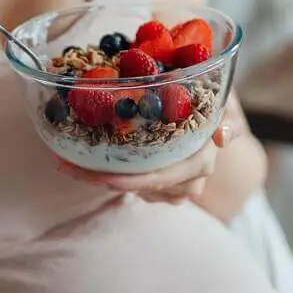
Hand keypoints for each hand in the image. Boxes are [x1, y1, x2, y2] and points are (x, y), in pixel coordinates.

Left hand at [56, 115, 239, 203]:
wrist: (216, 122)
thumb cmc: (216, 106)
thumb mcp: (224, 103)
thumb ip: (227, 115)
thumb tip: (221, 137)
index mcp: (200, 162)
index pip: (161, 177)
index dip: (131, 179)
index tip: (101, 176)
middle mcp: (187, 182)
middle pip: (138, 186)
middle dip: (100, 179)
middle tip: (65, 166)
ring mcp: (171, 189)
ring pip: (130, 188)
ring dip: (97, 177)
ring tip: (65, 162)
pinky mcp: (157, 187)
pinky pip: (130, 186)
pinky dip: (105, 175)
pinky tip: (80, 163)